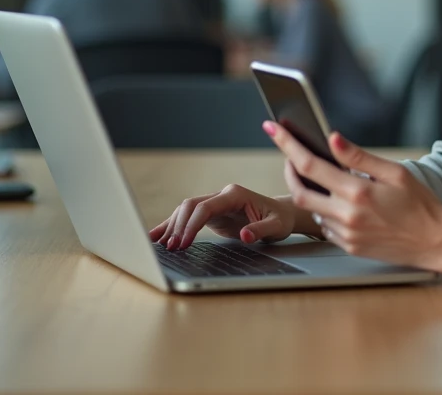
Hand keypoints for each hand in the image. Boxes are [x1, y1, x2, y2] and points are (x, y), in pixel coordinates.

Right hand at [149, 184, 306, 249]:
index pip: (206, 207)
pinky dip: (174, 226)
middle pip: (191, 206)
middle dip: (178, 226)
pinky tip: (159, 236)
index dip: (192, 224)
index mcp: (235, 195)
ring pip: (185, 210)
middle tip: (171, 248)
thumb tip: (245, 236)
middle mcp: (222, 195)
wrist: (282, 214)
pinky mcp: (212, 213)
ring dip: (172, 226)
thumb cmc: (280, 220)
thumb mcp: (276, 227)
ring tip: (158, 244)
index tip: (184, 242)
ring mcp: (215, 203)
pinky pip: (189, 217)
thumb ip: (260, 230)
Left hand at [262, 121, 441, 271]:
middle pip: (300, 191)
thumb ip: (360, 156)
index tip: (273, 128)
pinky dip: (324, 211)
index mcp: (357, 191)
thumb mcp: (395, 172)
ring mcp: (346, 235)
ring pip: (312, 210)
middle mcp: (346, 215)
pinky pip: (325, 226)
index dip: (287, 144)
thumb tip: (333, 139)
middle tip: (290, 155)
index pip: (310, 164)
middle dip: (289, 170)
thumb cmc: (421, 204)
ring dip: (310, 191)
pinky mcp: (348, 247)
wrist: (435, 242)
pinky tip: (338, 202)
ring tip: (321, 178)